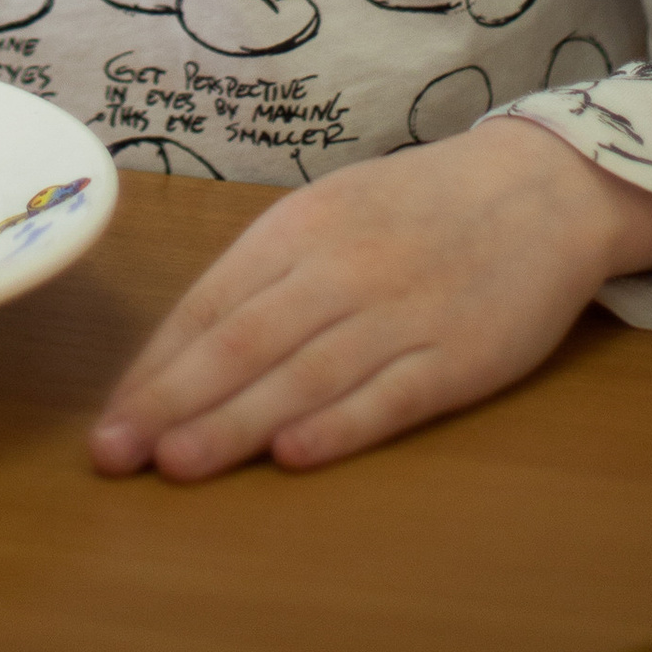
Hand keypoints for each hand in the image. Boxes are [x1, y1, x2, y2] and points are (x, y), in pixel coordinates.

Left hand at [90, 115, 651, 480]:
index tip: (110, 416)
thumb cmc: (417, 208)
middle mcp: (343, 266)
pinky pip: (390, 395)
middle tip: (114, 454)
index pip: (212, 303)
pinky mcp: (459, 356)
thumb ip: (267, 275)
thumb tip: (185, 351)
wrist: (540, 188)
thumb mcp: (333, 212)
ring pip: (304, 374)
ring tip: (177, 463)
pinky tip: (294, 455)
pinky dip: (340, 425)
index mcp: (303, 225)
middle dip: (171, 400)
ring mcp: (402, 313)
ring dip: (236, 422)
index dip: (157, 364)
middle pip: (244, 341)